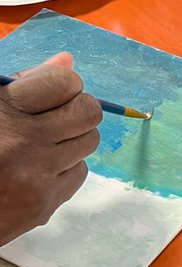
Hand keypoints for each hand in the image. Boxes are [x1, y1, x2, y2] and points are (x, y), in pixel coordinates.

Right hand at [0, 53, 101, 244]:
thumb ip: (24, 80)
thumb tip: (67, 60)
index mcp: (4, 110)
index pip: (65, 81)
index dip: (61, 83)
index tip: (49, 92)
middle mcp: (23, 143)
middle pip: (88, 112)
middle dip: (76, 108)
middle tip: (55, 115)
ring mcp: (36, 178)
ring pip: (88, 142)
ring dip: (71, 138)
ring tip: (42, 143)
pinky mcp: (44, 205)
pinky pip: (79, 173)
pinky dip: (64, 167)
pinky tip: (37, 169)